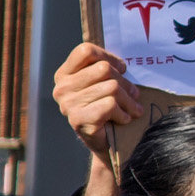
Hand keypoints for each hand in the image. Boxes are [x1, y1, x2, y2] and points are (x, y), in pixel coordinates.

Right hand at [53, 43, 142, 195]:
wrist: (110, 144)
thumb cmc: (111, 107)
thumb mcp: (106, 82)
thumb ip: (107, 66)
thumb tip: (128, 52)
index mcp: (65, 74)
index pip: (86, 51)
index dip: (109, 57)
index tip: (121, 70)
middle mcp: (61, 88)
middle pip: (103, 69)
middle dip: (125, 83)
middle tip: (133, 95)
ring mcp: (67, 105)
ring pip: (111, 87)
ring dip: (129, 101)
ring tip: (131, 109)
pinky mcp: (78, 120)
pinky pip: (110, 105)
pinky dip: (123, 113)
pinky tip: (123, 120)